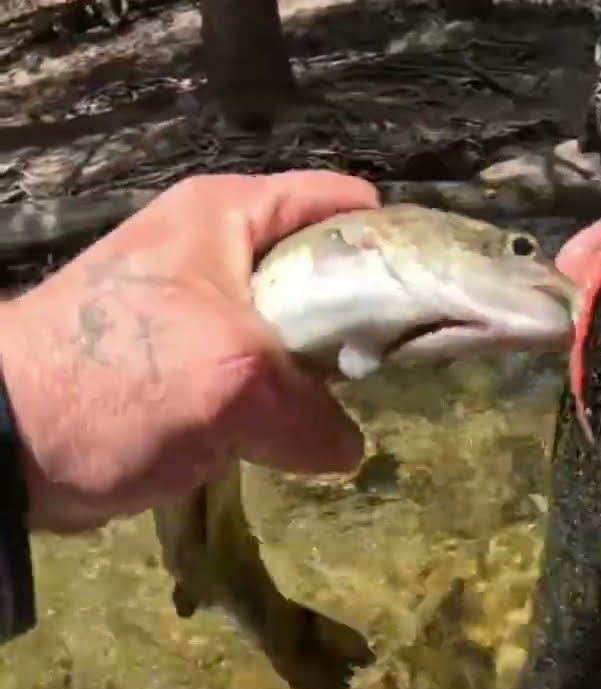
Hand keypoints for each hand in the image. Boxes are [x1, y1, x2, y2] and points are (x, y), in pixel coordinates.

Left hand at [0, 171, 378, 532]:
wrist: (4, 447)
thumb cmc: (118, 380)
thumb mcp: (231, 382)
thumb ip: (311, 412)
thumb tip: (345, 447)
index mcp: (230, 214)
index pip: (345, 203)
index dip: (395, 247)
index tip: (430, 303)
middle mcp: (223, 247)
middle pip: (330, 267)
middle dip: (367, 318)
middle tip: (395, 369)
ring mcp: (209, 306)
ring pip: (302, 327)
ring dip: (329, 369)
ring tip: (353, 404)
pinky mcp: (195, 360)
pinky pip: (270, 369)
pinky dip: (292, 398)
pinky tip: (307, 429)